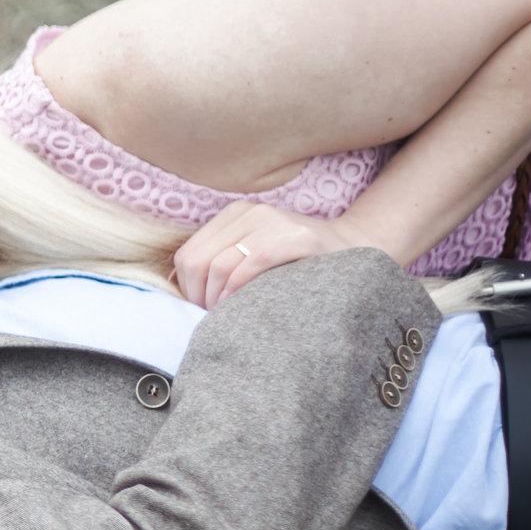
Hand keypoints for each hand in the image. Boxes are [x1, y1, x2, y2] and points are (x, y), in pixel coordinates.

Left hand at [172, 201, 381, 307]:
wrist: (354, 248)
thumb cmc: (297, 261)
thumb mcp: (252, 253)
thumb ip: (219, 261)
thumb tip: (176, 279)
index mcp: (233, 215)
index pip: (188, 253)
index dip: (187, 287)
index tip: (200, 310)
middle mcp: (249, 212)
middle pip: (198, 259)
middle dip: (198, 295)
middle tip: (211, 317)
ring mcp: (273, 221)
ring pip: (220, 263)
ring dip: (217, 297)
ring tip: (226, 315)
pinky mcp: (296, 236)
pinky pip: (253, 262)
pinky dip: (240, 287)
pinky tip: (241, 304)